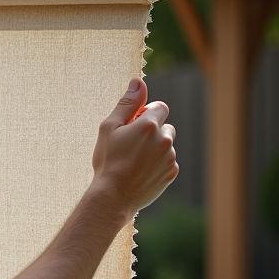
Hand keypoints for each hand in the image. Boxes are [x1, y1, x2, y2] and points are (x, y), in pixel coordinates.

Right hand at [89, 78, 177, 221]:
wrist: (113, 197)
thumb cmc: (108, 161)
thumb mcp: (109, 128)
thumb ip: (127, 104)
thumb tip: (138, 82)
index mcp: (149, 125)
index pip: (159, 107)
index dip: (145, 115)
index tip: (132, 127)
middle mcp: (164, 140)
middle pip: (165, 126)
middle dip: (152, 132)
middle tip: (131, 145)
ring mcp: (170, 158)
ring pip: (166, 145)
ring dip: (154, 149)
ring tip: (134, 162)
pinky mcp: (171, 173)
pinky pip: (167, 162)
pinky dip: (157, 164)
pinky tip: (140, 172)